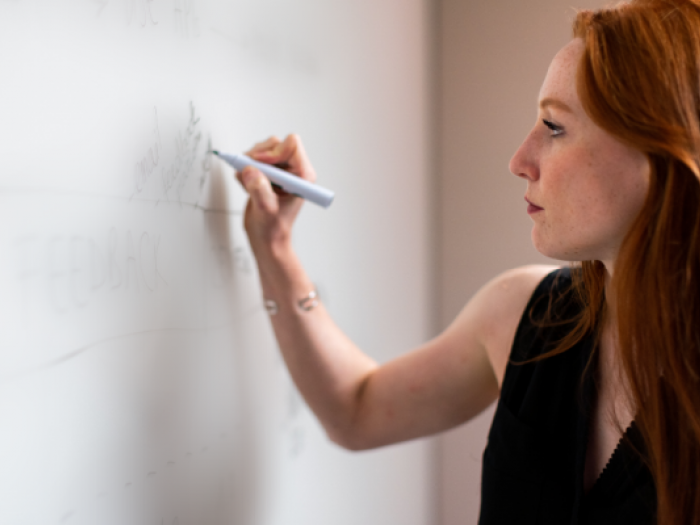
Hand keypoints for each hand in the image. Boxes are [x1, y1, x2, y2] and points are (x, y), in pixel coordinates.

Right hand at [235, 134, 316, 252]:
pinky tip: (246, 185)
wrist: (266, 238)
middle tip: (249, 172)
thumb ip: (259, 190)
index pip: (291, 145)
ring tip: (247, 182)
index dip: (273, 152)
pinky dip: (245, 168)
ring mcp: (280, 171)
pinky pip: (254, 159)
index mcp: (302, 176)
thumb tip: (250, 170)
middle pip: (275, 144)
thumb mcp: (266, 211)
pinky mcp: (268, 173)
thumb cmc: (273, 229)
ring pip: (263, 149)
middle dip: (258, 156)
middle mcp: (293, 170)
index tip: (260, 166)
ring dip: (250, 162)